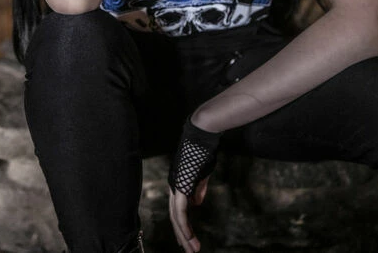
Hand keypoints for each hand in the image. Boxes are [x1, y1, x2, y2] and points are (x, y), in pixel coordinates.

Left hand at [168, 115, 221, 250]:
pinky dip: (184, 226)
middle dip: (182, 235)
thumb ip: (198, 188)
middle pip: (175, 216)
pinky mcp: (180, 186)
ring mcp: (175, 186)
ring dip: (184, 235)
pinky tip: (189, 237)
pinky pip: (181, 212)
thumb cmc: (203, 151)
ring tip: (192, 249)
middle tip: (190, 250)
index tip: (189, 238)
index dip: (182, 224)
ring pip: (176, 218)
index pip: (177, 208)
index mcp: (178, 182)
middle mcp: (173, 185)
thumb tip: (197, 203)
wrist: (202, 135)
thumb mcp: (202, 174)